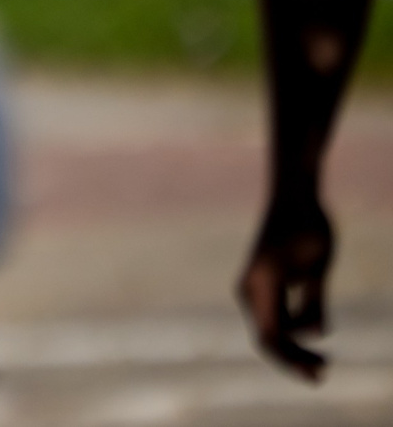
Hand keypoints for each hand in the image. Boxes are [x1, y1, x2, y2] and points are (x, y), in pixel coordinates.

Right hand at [241, 193, 332, 378]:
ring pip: (271, 330)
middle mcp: (249, 290)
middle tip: (323, 373)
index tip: (316, 375)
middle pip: (268, 337)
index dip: (292, 361)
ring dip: (295, 347)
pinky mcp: (264, 287)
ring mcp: (254, 289)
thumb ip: (314, 302)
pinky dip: (293, 332)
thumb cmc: (308, 228)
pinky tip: (313, 334)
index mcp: (260, 285)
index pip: (272, 336)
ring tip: (323, 360)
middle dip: (293, 359)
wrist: (293, 198)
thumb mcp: (318, 267)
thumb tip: (315, 335)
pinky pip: (274, 318)